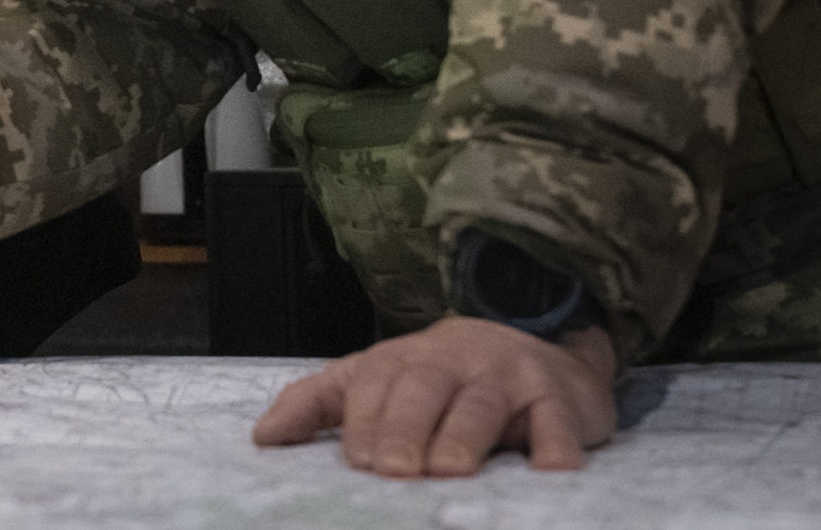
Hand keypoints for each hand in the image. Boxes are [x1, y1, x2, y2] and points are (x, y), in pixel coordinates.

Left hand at [250, 315, 618, 476]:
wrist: (535, 347)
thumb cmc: (440, 380)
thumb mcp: (374, 381)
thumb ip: (317, 404)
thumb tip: (263, 439)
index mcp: (400, 360)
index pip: (374, 381)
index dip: (365, 419)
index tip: (357, 460)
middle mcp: (451, 361)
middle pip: (423, 387)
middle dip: (405, 427)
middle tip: (393, 471)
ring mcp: (505, 376)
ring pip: (482, 402)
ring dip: (464, 436)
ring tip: (449, 471)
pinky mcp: (558, 397)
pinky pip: (557, 420)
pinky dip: (555, 446)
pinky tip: (548, 472)